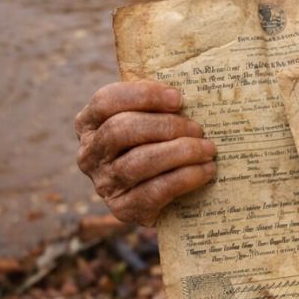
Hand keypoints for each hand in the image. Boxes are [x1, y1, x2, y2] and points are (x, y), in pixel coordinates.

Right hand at [75, 81, 215, 225]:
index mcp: (89, 124)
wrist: (164, 199)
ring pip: (140, 161)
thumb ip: (158, 105)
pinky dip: (186, 177)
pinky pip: (156, 190)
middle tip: (198, 128)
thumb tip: (186, 89)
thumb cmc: (158, 146)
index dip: (143, 95)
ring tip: (208, 149)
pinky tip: (206, 170)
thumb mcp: (151, 121)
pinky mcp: (123, 209)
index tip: (178, 98)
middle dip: (166, 125)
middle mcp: (90, 154)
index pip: (106, 101)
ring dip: (181, 152)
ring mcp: (104, 183)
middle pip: (122, 130)